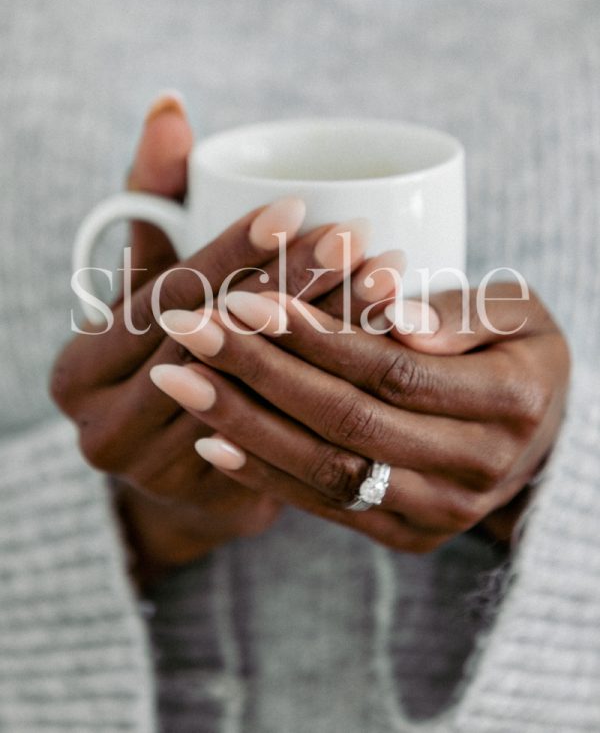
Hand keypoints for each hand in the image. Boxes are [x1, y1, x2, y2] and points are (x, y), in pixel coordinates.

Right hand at [51, 95, 402, 581]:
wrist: (164, 453)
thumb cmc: (152, 340)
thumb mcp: (143, 274)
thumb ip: (150, 196)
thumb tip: (170, 105)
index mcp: (81, 372)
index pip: (164, 297)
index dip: (232, 251)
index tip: (294, 206)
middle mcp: (109, 432)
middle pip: (219, 344)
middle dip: (293, 287)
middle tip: (356, 235)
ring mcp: (163, 477)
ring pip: (262, 391)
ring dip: (331, 331)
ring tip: (387, 276)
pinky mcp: (220, 501)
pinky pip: (291, 432)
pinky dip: (337, 380)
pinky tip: (387, 336)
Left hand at [151, 284, 569, 552]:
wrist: (543, 434)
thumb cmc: (521, 351)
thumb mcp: (514, 312)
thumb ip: (459, 314)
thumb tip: (396, 316)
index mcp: (509, 403)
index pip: (388, 370)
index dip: (312, 336)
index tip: (243, 298)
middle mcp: (476, 470)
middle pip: (346, 421)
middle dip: (258, 371)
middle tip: (188, 328)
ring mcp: (440, 513)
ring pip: (327, 470)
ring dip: (244, 423)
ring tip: (179, 379)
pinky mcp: (408, 536)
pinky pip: (329, 508)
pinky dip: (267, 474)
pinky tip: (212, 438)